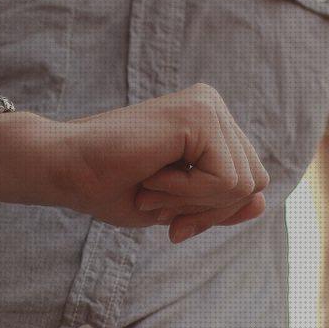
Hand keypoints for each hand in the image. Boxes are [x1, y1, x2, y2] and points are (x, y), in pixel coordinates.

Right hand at [55, 83, 268, 238]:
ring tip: (151, 187)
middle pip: (254, 182)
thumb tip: (263, 204)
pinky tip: (152, 176)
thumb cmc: (108, 186)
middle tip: (157, 204)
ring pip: (244, 184)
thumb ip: (219, 204)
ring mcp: (209, 105)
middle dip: (209, 211)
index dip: (213, 213)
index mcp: (209, 123)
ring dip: (194, 203)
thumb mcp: (175, 206)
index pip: (248, 182)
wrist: (65, 168)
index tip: (171, 222)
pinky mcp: (201, 113)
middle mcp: (213, 106)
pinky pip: (226, 180)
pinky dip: (188, 194)